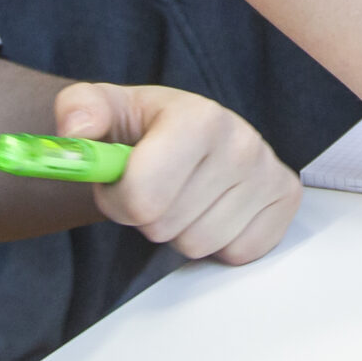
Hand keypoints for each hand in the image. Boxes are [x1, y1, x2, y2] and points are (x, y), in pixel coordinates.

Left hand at [56, 81, 300, 263]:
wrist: (187, 131)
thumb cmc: (145, 126)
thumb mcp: (104, 107)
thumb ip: (79, 110)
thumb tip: (76, 131)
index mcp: (199, 117)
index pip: (144, 195)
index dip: (118, 198)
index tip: (120, 180)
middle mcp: (243, 142)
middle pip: (166, 226)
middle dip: (147, 215)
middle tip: (153, 186)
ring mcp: (268, 172)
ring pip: (198, 245)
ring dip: (180, 230)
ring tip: (182, 195)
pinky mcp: (285, 200)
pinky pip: (236, 253)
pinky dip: (218, 242)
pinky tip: (213, 206)